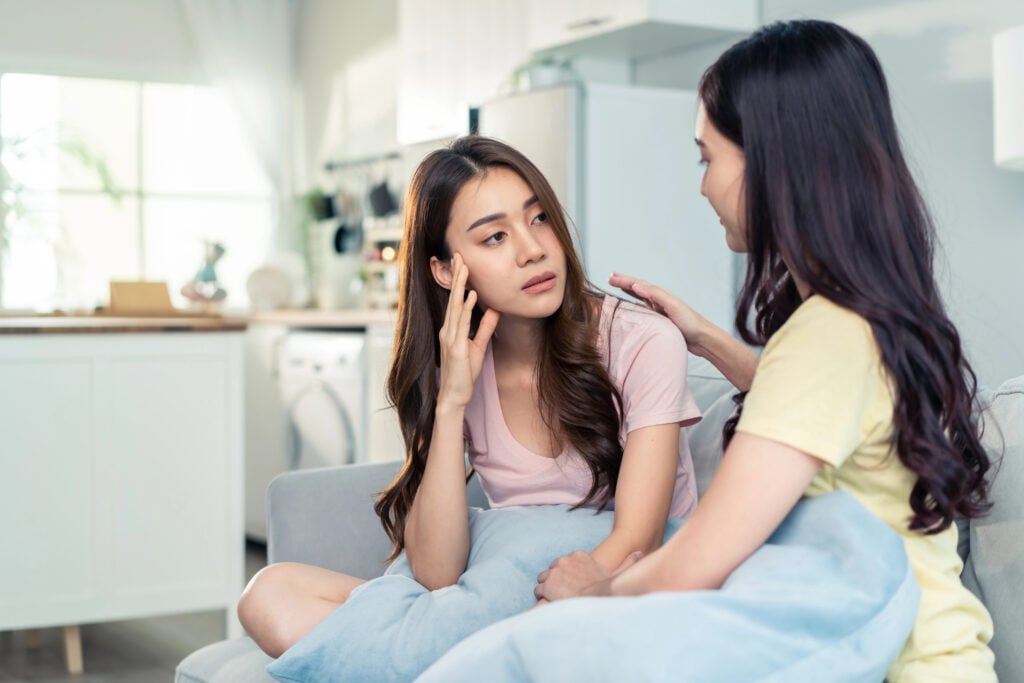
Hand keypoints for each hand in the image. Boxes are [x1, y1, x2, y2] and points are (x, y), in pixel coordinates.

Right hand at [437, 254, 499, 410]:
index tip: (461, 263)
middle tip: (459, 255)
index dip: (458, 281)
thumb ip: (485, 327)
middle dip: (456, 276)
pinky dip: (466, 308)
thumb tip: (494, 309)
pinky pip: (462, 324)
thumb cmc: (465, 372)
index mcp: (451, 329)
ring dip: (460, 286)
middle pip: (452, 298)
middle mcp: (447, 330)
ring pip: (455, 306)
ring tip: (465, 267)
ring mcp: (450, 338)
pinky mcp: (455, 348)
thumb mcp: (478, 346)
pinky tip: (472, 295)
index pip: (455, 300)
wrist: (454, 394)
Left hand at [534, 550, 641, 602]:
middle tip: (563, 593)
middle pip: (552, 569)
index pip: (565, 562)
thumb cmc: (606, 590)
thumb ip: (627, 563)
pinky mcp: (547, 584)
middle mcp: (564, 560)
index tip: (572, 584)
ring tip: (555, 599)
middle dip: (556, 579)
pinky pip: (538, 589)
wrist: (594, 601)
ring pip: (543, 578)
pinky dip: (542, 596)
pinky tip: (549, 603)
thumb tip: (640, 553)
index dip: (567, 574)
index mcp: (578, 556)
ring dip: (548, 587)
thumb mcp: (618, 575)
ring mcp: (554, 572)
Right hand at [609, 272, 711, 354]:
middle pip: (637, 288)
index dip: (624, 280)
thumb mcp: (673, 306)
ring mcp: (659, 310)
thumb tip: (637, 286)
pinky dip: (634, 305)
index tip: (611, 277)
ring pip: (639, 297)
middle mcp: (659, 300)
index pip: (638, 284)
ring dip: (628, 291)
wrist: (702, 338)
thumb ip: (655, 295)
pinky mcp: (660, 320)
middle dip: (623, 283)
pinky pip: (643, 309)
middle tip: (610, 278)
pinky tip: (631, 307)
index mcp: (661, 295)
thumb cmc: (690, 322)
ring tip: (617, 287)